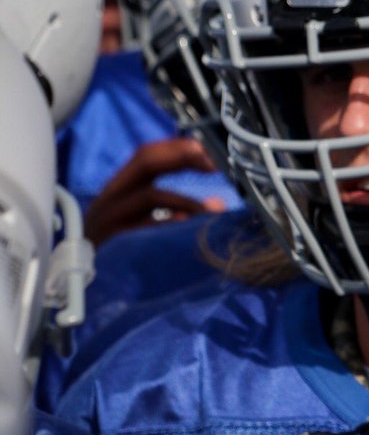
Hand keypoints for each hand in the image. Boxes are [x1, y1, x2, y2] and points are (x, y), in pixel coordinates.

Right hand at [83, 137, 226, 245]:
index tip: (209, 151)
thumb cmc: (124, 253)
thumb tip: (218, 203)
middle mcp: (111, 199)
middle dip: (182, 158)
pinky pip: (145, 230)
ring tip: (213, 211)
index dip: (178, 148)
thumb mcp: (145, 223)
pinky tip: (188, 227)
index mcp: (120, 191)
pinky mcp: (114, 244)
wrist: (83, 286)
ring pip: (149, 196)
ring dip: (187, 200)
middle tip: (214, 164)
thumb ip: (176, 209)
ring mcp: (109, 221)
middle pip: (145, 162)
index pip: (147, 155)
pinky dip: (170, 225)